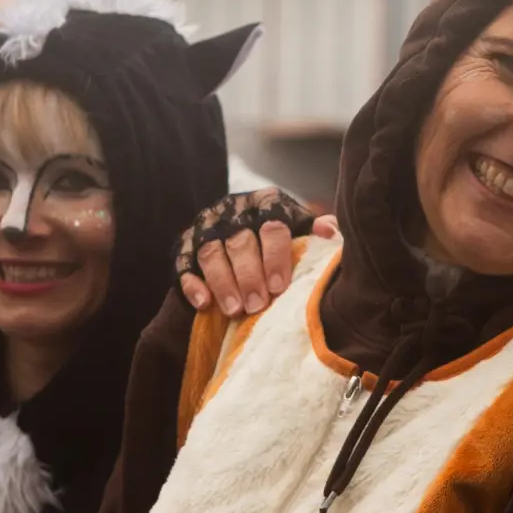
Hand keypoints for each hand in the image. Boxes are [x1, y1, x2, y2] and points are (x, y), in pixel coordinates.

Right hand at [175, 187, 338, 316]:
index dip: (275, 256)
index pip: (272, 224)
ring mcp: (206, 226)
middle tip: (257, 305)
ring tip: (235, 310)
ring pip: (211, 253)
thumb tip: (329, 232)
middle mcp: (234, 209)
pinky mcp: (183, 244)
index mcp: (267, 201)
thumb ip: (317, 231)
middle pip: (240, 241)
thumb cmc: (282, 239)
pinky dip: (193, 284)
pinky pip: (183, 263)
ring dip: (223, 283)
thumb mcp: (301, 230)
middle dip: (249, 276)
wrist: (244, 237)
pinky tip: (204, 303)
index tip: (279, 286)